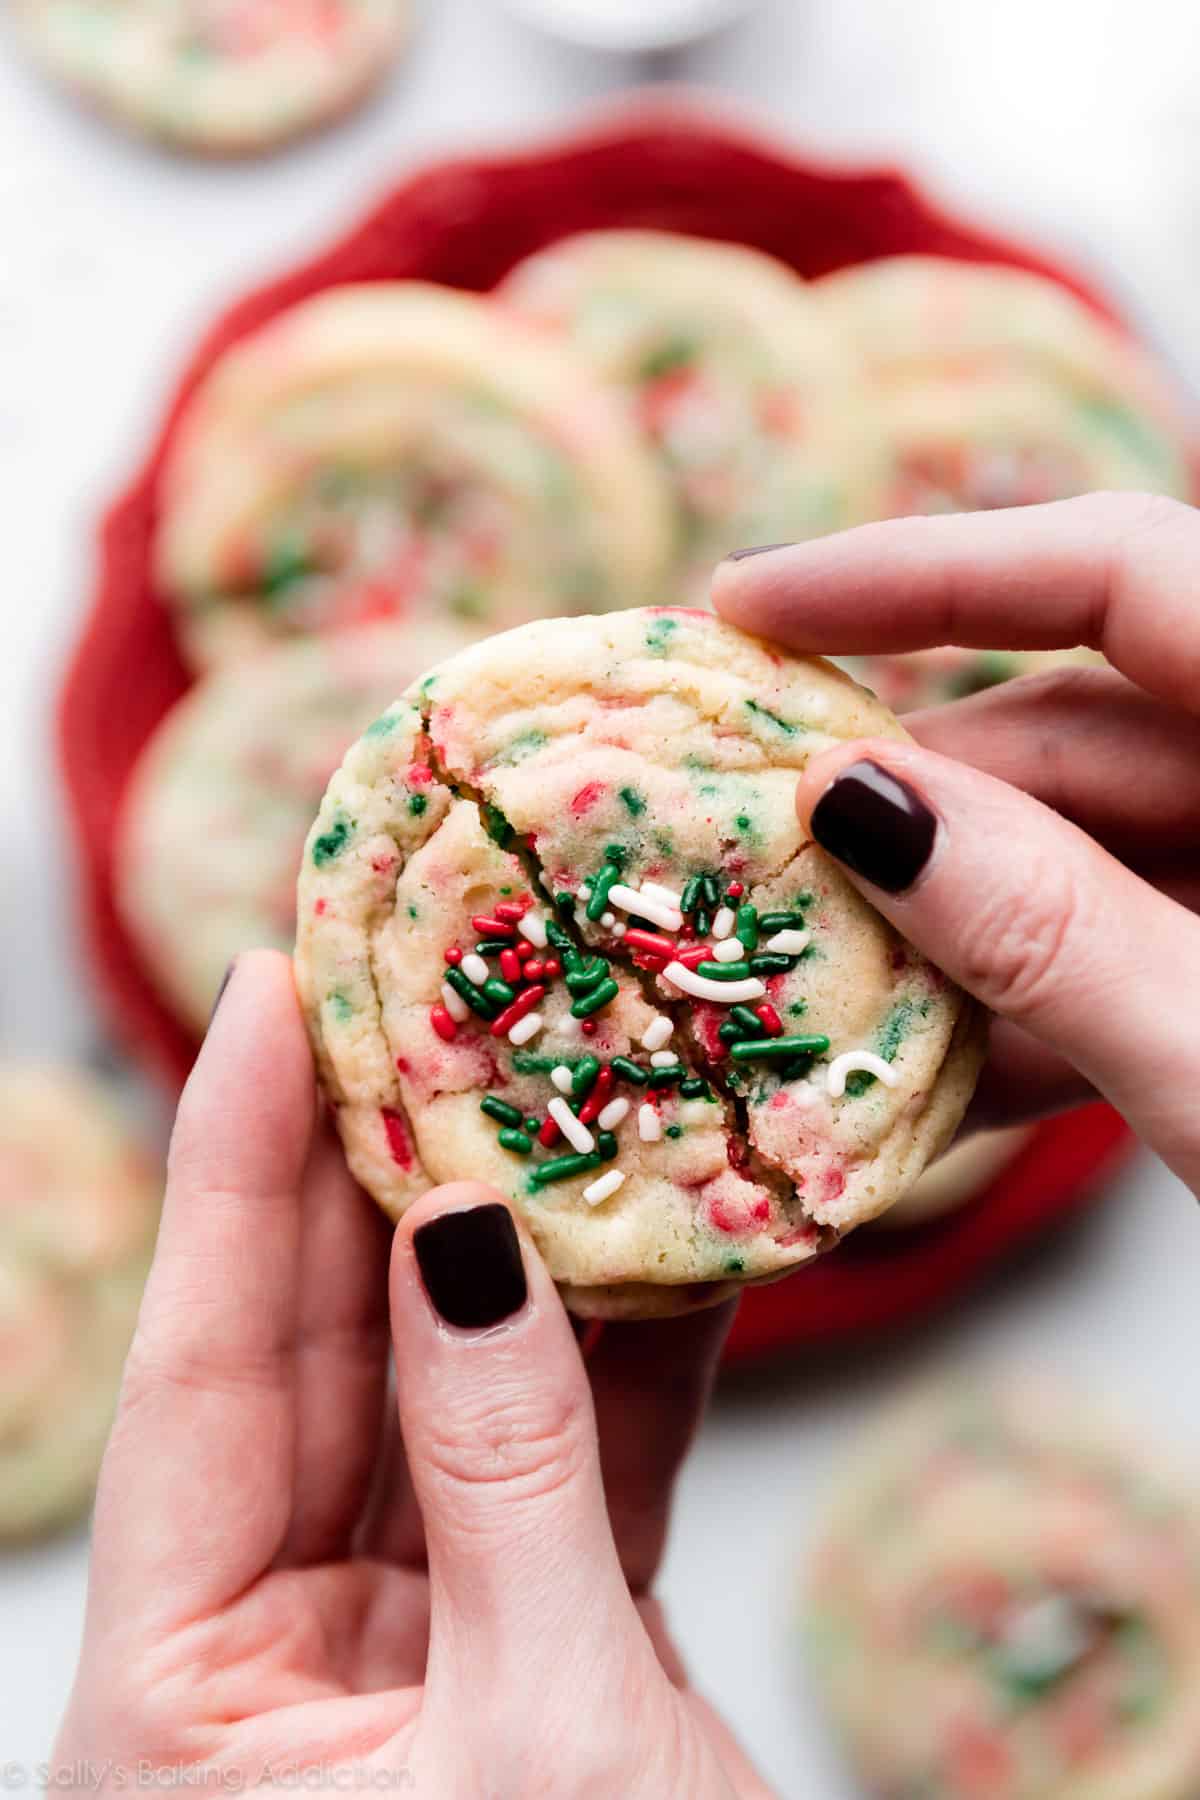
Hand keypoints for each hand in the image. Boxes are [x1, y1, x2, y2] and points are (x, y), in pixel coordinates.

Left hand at [53, 952, 773, 1798]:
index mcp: (178, 1706)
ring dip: (500, 1250)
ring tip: (533, 1080)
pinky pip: (557, 1466)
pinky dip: (610, 1362)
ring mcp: (402, 1645)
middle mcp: (267, 1660)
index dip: (231, 1168)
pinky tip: (650, 1244)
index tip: (264, 997)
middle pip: (312, 1359)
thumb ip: (505, 1474)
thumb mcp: (537, 1735)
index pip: (197, 1373)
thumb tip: (469, 1246)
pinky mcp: (527, 1645)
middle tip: (407, 996)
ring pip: (440, 1396)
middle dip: (365, 1172)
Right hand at [715, 492, 1199, 1193]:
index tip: (744, 604)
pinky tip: (933, 1076)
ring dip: (954, 931)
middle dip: (910, 809)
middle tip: (752, 867)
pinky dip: (1037, 1001)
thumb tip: (853, 799)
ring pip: (1092, 853)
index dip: (921, 572)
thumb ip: (1054, 932)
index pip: (1119, 566)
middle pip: (1080, 732)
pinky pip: (1133, 944)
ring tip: (814, 990)